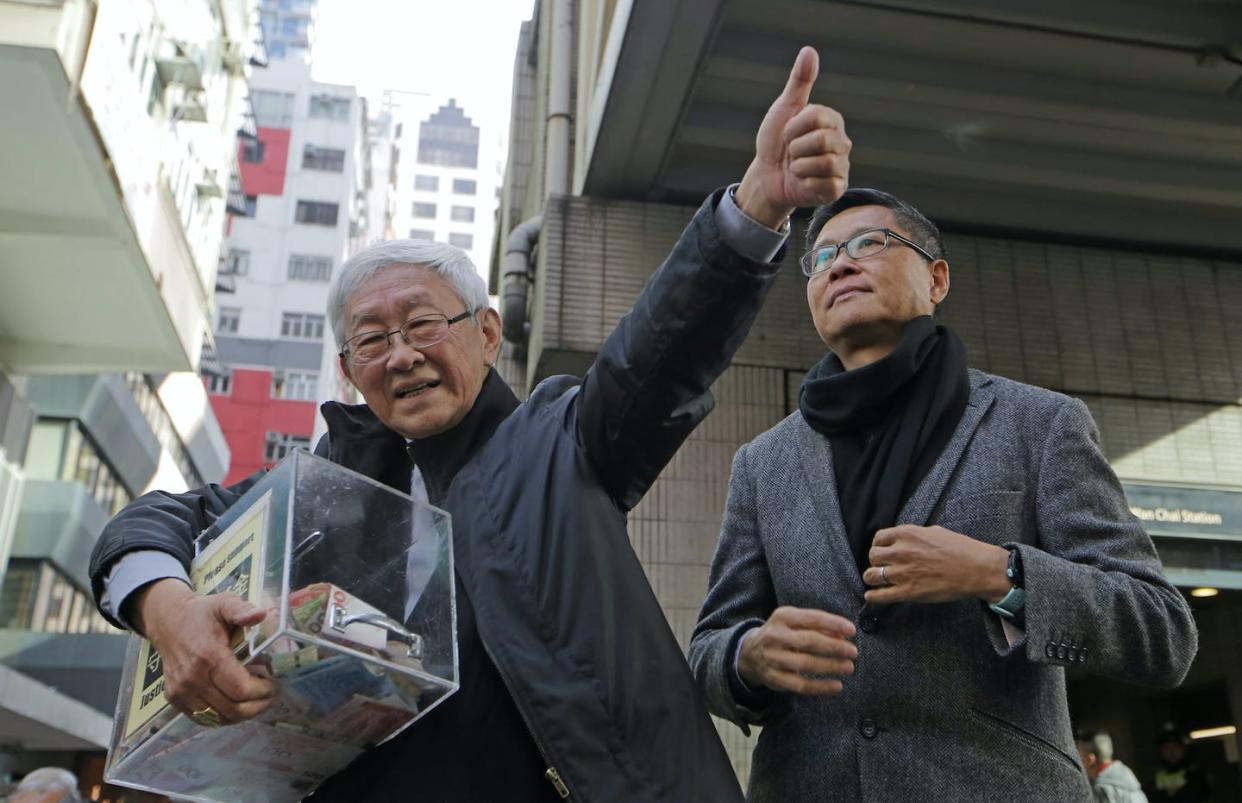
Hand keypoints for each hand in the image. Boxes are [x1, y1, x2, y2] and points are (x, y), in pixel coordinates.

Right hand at [135, 578, 276, 723]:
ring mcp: (181, 691)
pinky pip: (203, 718)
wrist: (167, 620)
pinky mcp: (174, 698)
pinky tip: (237, 704)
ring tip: (257, 701)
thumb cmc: (201, 613)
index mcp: (208, 656)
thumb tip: (261, 614)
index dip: (262, 691)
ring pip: (219, 718)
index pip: (241, 689)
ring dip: (243, 714)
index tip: (275, 684)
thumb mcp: (223, 603)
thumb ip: (242, 609)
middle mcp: (192, 678)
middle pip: (233, 708)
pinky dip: (224, 716)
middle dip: (258, 705)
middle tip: (271, 695)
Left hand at [735, 46, 850, 227]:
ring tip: (796, 167)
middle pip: (822, 141)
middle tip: (791, 152)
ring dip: (799, 166)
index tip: (787, 133)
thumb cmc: (775, 141)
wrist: (767, 176)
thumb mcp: (784, 109)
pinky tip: (802, 182)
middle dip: (796, 148)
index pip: (816, 117)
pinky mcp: (837, 189)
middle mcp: (842, 142)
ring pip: (824, 163)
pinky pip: (824, 184)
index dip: (793, 127)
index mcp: (832, 121)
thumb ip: (799, 81)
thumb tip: (809, 50)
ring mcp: (841, 166)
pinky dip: (805, 183)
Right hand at [738, 606, 856, 694]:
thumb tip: (843, 636)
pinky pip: (801, 685)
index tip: (852, 630)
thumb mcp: (795, 622)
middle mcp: (775, 636)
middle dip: (834, 647)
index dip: (834, 623)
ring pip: (806, 664)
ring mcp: (772, 658)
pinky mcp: (774, 678)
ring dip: (830, 666)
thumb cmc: (782, 634)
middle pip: (809, 641)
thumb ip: (818, 626)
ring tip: (848, 667)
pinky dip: (821, 687)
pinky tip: (837, 686)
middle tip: (853, 652)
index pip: (811, 618)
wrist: (750, 653)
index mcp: (782, 617)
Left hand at [863, 525, 1010, 604]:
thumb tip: (902, 541)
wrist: (978, 569)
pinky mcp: (908, 592)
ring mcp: (903, 573)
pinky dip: (872, 597)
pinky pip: (879, 596)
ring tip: (877, 581)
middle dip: (875, 562)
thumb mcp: (933, 531)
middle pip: (872, 556)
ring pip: (871, 575)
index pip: (878, 538)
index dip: (879, 546)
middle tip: (882, 566)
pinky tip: (872, 596)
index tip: (883, 552)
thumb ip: (913, 536)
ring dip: (872, 578)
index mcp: (907, 534)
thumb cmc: (961, 549)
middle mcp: (901, 551)